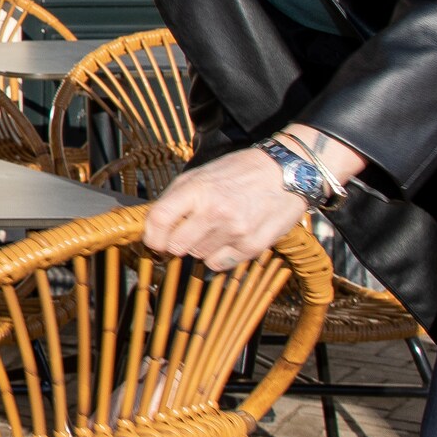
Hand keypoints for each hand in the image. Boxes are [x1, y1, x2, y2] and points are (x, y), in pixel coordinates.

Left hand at [144, 124, 363, 270]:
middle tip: (187, 233)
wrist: (285, 172)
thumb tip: (152, 224)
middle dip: (176, 243)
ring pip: (197, 256)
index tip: (153, 240)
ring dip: (201, 247)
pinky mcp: (253, 245)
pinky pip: (220, 264)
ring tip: (216, 228)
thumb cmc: (239, 172)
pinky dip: (220, 255)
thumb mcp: (201, 175)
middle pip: (176, 246)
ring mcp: (235, 231)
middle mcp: (214, 211)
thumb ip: (175, 198)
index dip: (150, 236)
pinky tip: (230, 238)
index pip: (159, 220)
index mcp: (196, 190)